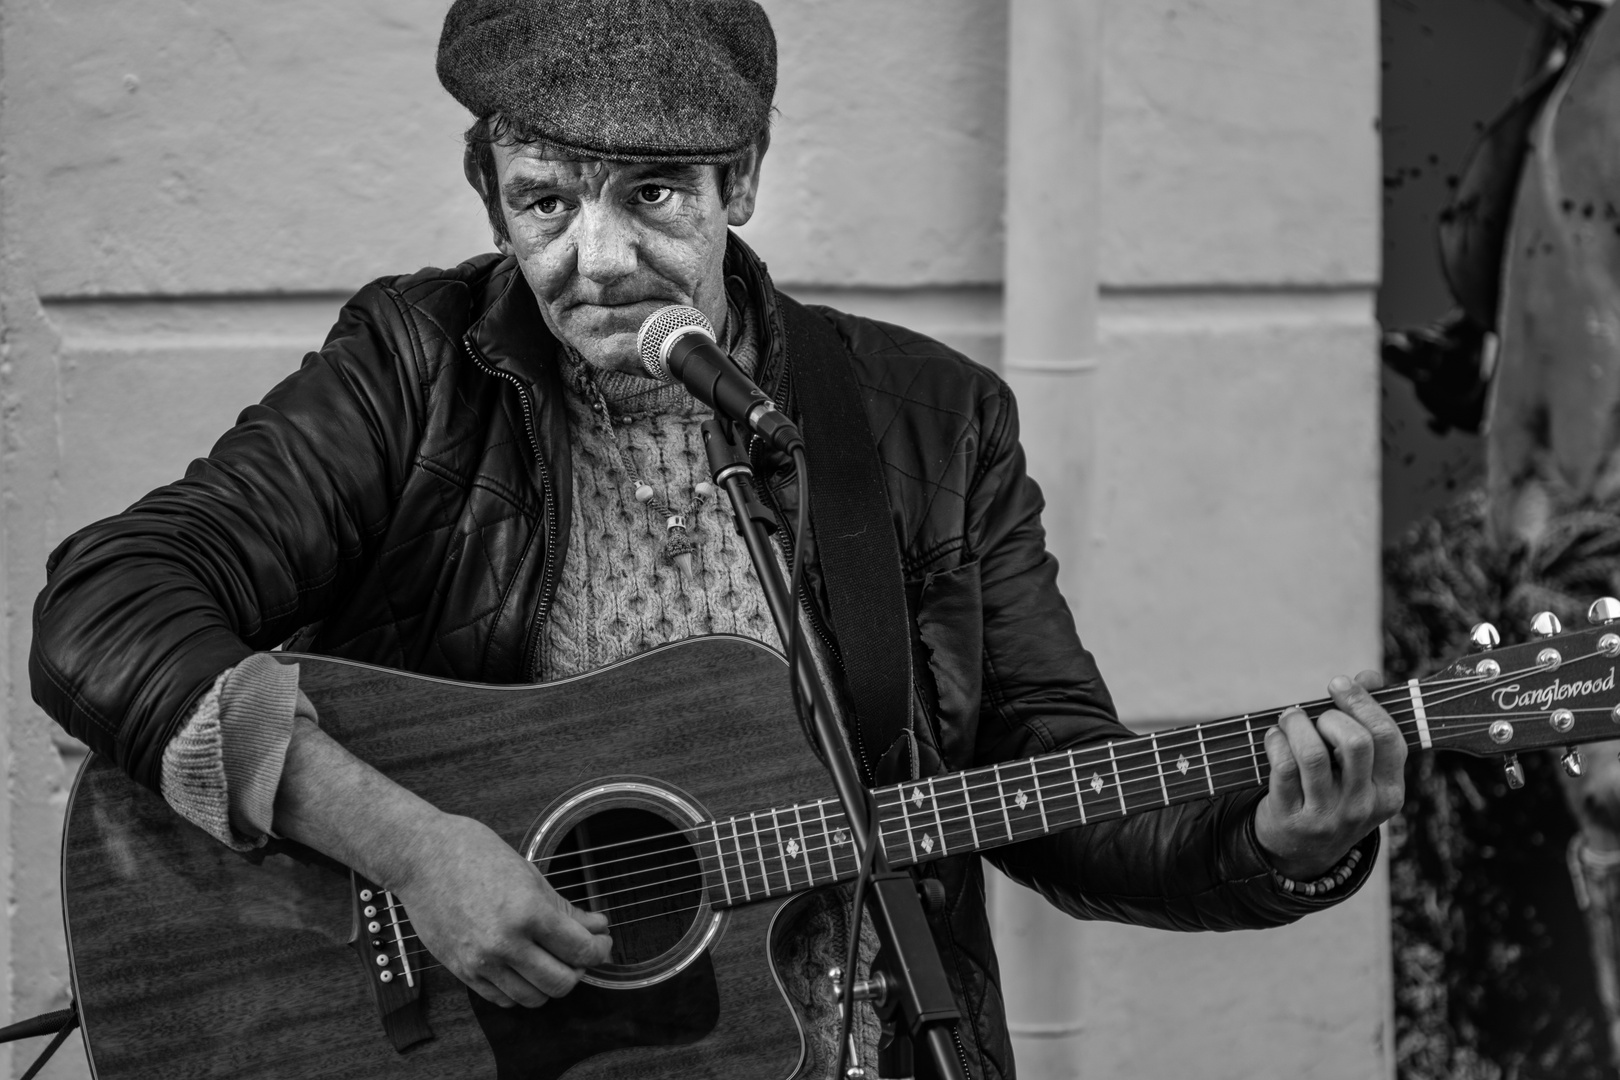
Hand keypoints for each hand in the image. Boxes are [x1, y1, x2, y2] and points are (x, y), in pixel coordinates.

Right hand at [394, 813, 612, 1007]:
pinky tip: (524, 968)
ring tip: (551, 960)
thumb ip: (565, 909)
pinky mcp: (462, 972)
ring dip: (550, 984)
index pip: (580, 951)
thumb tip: (597, 927)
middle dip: (579, 970)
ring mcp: (480, 962)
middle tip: (579, 951)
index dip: (600, 950)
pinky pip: (502, 1000)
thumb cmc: (474, 854)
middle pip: (562, 983)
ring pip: (533, 998)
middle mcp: (504, 944)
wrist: (421, 857)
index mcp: (527, 912)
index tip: (601, 942)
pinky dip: (521, 990)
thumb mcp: (530, 875)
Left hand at [1253, 671, 1405, 880]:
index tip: (1339, 684)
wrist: (1301, 852)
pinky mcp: (1292, 817)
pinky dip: (1276, 741)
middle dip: (1330, 716)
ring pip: (1313, 754)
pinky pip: (1284, 767)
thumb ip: (1367, 720)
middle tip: (1314, 715)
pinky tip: (1274, 737)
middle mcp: (1363, 806)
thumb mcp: (1360, 770)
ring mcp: (1327, 815)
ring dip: (1297, 724)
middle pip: (1355, 742)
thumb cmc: (1333, 793)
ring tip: (1290, 718)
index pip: (1389, 738)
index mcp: (1389, 792)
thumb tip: (1370, 676)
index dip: (1363, 703)